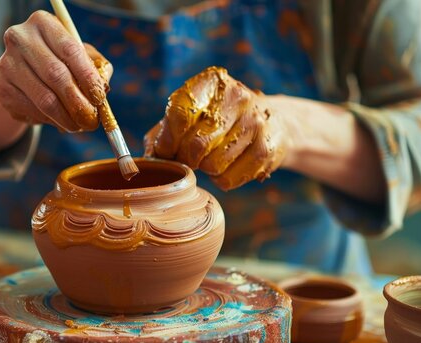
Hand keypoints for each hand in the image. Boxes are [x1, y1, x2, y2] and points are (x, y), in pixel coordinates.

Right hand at [0, 10, 112, 131]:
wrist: (23, 69)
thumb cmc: (59, 59)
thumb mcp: (80, 55)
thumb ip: (96, 67)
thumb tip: (102, 88)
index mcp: (42, 23)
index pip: (70, 50)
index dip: (88, 77)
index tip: (99, 98)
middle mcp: (20, 39)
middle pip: (56, 75)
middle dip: (78, 102)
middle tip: (91, 120)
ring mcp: (8, 64)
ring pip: (44, 98)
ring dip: (66, 117)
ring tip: (79, 126)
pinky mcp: (3, 89)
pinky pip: (33, 111)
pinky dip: (51, 121)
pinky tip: (60, 122)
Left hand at [144, 66, 290, 190]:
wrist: (271, 123)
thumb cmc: (216, 120)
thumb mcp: (189, 116)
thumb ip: (162, 134)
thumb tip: (149, 159)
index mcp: (210, 83)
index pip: (179, 113)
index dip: (168, 140)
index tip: (166, 151)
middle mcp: (237, 97)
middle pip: (196, 145)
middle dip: (186, 159)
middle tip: (190, 158)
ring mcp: (255, 123)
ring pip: (213, 165)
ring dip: (206, 169)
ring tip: (212, 158)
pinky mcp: (267, 149)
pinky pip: (229, 179)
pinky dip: (222, 180)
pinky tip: (228, 166)